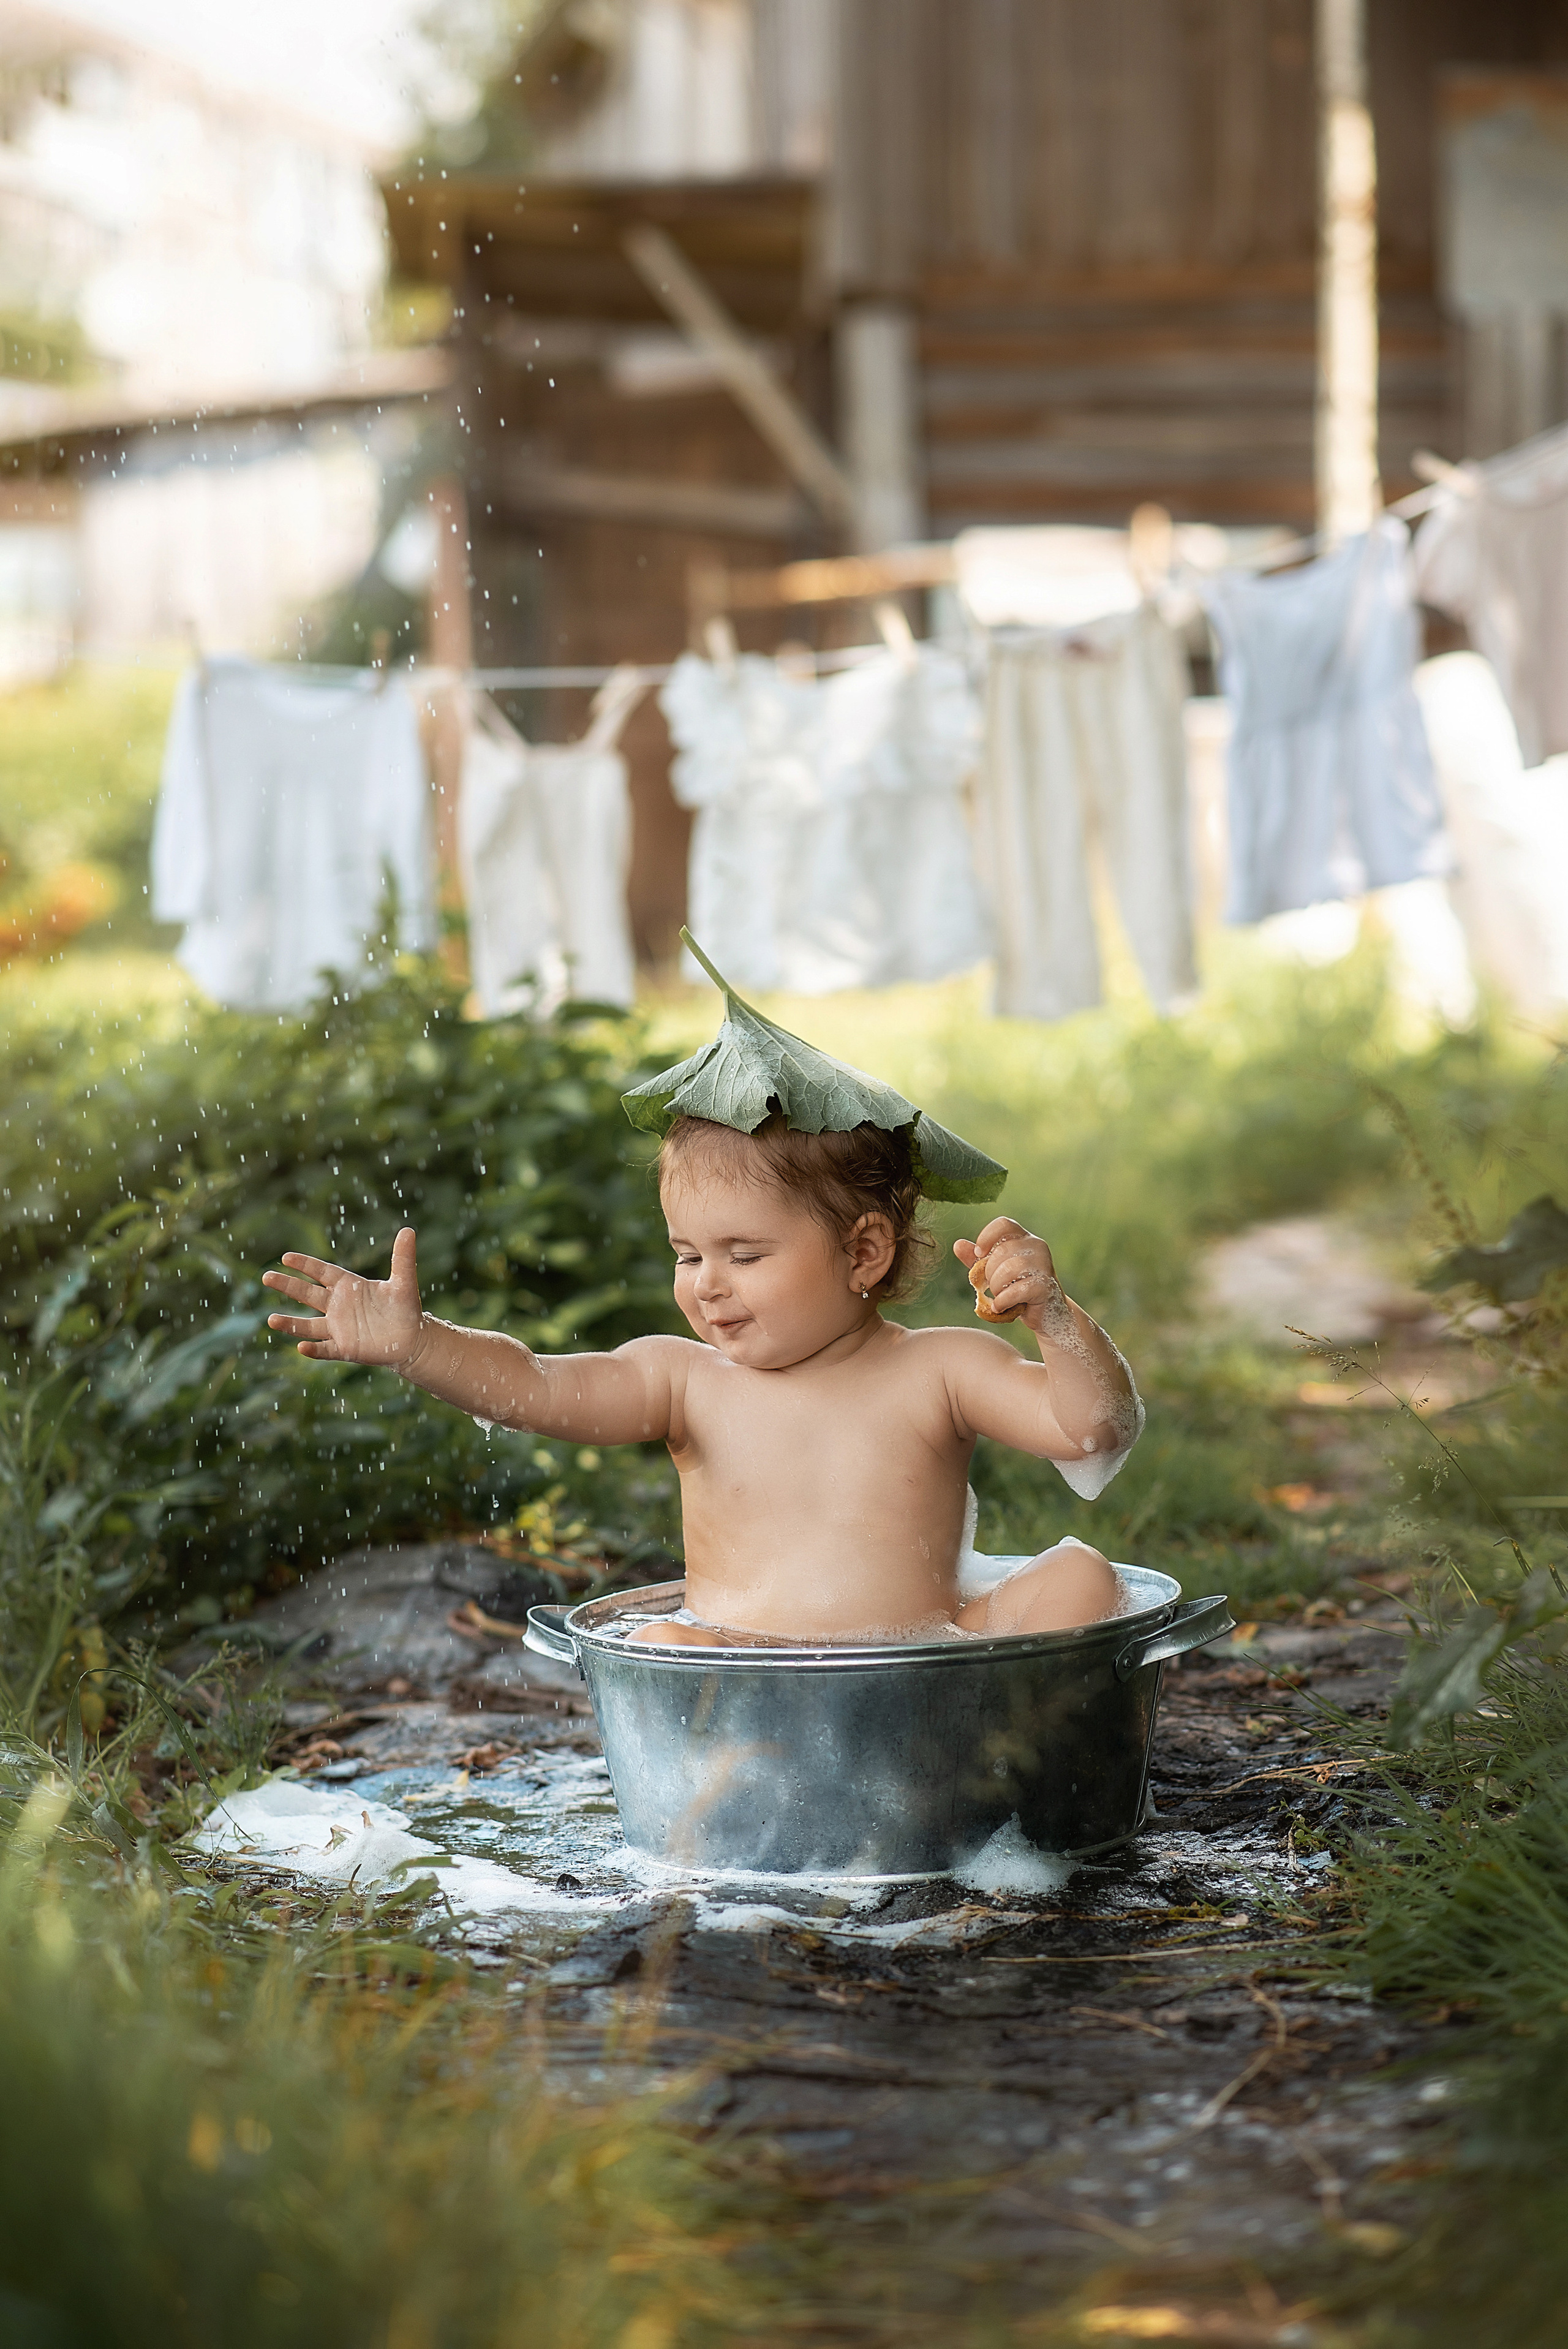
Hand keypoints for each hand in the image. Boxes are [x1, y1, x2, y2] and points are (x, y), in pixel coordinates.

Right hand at [263, 1227, 426, 1366]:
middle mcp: (339, 1307)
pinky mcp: (346, 1349)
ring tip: (270, 1320)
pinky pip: (325, 1349)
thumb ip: (403, 1258)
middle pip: (308, 1294)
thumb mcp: (404, 1282)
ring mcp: (340, 1329)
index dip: (305, 1265)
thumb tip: (409, 1229)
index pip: (322, 1272)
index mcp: (349, 1287)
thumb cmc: (406, 1309)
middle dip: (288, 1285)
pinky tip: (301, 1347)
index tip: (285, 1257)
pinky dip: (314, 1349)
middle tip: (266, 1277)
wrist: (413, 1340)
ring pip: (309, 1326)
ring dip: (291, 1324)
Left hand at [953, 1218, 1059, 1325]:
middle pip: (1000, 1252)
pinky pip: (1016, 1290)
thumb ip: (977, 1260)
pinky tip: (1001, 1307)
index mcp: (1024, 1238)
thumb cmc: (1018, 1290)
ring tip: (1000, 1297)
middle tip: (994, 1287)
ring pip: (1007, 1269)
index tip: (979, 1255)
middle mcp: (1037, 1246)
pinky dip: (1003, 1301)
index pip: (1003, 1224)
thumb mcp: (995, 1273)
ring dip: (996, 1287)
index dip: (986, 1237)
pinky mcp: (1046, 1285)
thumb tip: (957, 1244)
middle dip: (989, 1274)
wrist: (1045, 1314)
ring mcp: (1044, 1264)